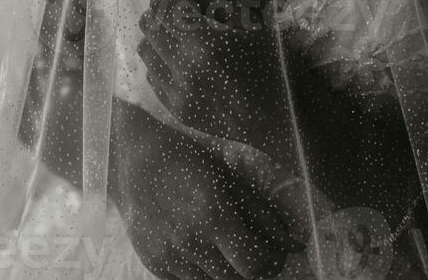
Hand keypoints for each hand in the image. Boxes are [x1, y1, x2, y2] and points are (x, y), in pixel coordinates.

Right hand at [111, 99, 302, 279]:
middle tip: (253, 253)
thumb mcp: (229, 178)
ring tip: (227, 250)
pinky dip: (201, 273)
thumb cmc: (188, 160)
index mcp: (214, 215)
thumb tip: (290, 242)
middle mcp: (191, 242)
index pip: (255, 264)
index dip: (271, 263)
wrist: (138, 159)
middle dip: (250, 269)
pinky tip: (202, 250)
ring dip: (227, 273)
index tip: (274, 254)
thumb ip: (261, 213)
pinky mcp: (153, 264)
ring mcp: (169, 256)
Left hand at [137, 0, 293, 160]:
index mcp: (202, 43)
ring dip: (156, 30)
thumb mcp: (250, 20)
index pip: (166, 1)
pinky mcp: (178, 110)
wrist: (286, 119)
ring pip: (146, 50)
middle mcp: (183, 69)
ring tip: (175, 21)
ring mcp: (177, 93)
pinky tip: (178, 51)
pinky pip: (153, 76)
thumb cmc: (276, 64)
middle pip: (151, 24)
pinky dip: (159, 57)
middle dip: (158, 2)